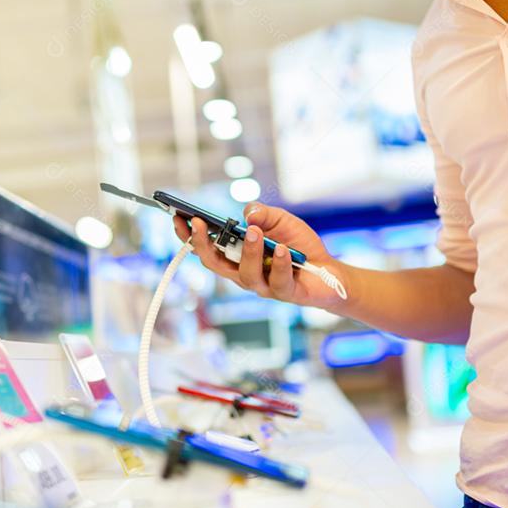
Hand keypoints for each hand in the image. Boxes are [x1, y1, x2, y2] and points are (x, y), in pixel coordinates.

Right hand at [173, 203, 349, 308]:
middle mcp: (243, 274)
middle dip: (203, 244)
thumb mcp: (281, 221)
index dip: (189, 236)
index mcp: (236, 257)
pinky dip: (278, 263)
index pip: (207, 248)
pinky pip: (277, 281)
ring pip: (245, 274)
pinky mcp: (285, 293)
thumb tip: (247, 214)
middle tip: (198, 223)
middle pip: (215, 264)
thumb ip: (263, 213)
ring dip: (248, 251)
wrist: (328, 272)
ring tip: (254, 231)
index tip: (178, 218)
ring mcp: (262, 286)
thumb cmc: (298, 247)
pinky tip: (282, 249)